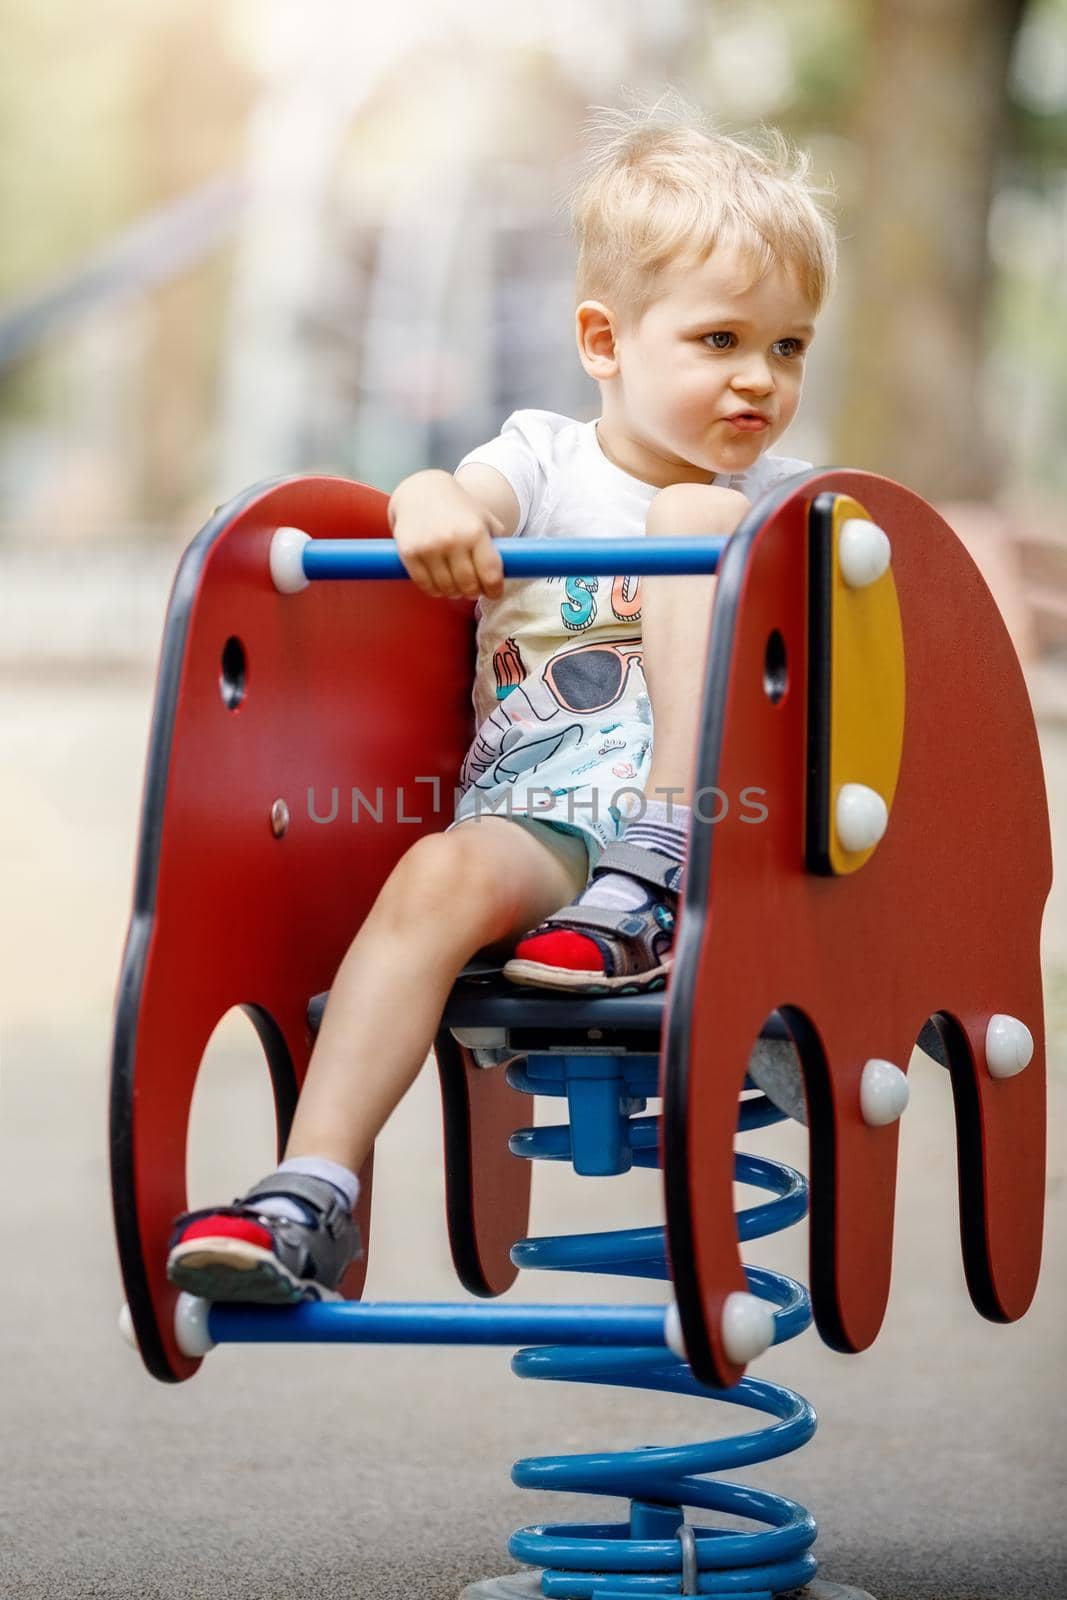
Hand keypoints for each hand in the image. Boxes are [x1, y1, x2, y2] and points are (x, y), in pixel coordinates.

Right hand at [388, 470, 505, 599]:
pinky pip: (426, 586)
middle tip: (474, 589)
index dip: (494, 590)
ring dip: (454, 593)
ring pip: (447, 589)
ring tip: (456, 585)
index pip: (490, 574)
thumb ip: (498, 542)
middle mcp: (453, 540)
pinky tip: (439, 583)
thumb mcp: (484, 518)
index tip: (494, 593)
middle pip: (468, 586)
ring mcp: (429, 547)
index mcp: (476, 531)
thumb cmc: (458, 508)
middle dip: (473, 593)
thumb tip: (513, 568)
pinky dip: (435, 590)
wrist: (421, 490)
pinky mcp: (409, 553)